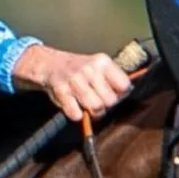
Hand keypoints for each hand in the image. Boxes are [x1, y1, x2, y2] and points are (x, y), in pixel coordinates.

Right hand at [12, 44, 133, 120]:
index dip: (120, 94)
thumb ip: (113, 78)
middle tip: (98, 101)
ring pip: (96, 108)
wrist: (50, 65)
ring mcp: (75, 81)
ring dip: (93, 112)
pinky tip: (75, 107)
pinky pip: (77, 114)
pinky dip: (77, 115)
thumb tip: (128, 93)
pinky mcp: (62, 92)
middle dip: (106, 105)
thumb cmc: (78, 69)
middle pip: (111, 100)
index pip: (124, 85)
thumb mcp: (98, 66)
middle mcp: (90, 70)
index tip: (114, 95)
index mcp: (102, 62)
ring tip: (88, 106)